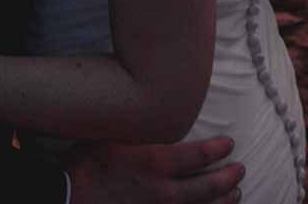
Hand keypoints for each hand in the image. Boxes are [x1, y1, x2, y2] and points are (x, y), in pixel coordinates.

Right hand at [66, 137, 242, 203]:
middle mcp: (163, 192)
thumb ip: (140, 130)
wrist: (67, 200)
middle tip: (240, 171)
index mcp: (155, 164)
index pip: (200, 156)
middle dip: (229, 179)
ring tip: (236, 196)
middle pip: (209, 188)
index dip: (219, 149)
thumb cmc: (85, 164)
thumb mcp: (113, 136)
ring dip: (223, 203)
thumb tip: (158, 113)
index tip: (229, 144)